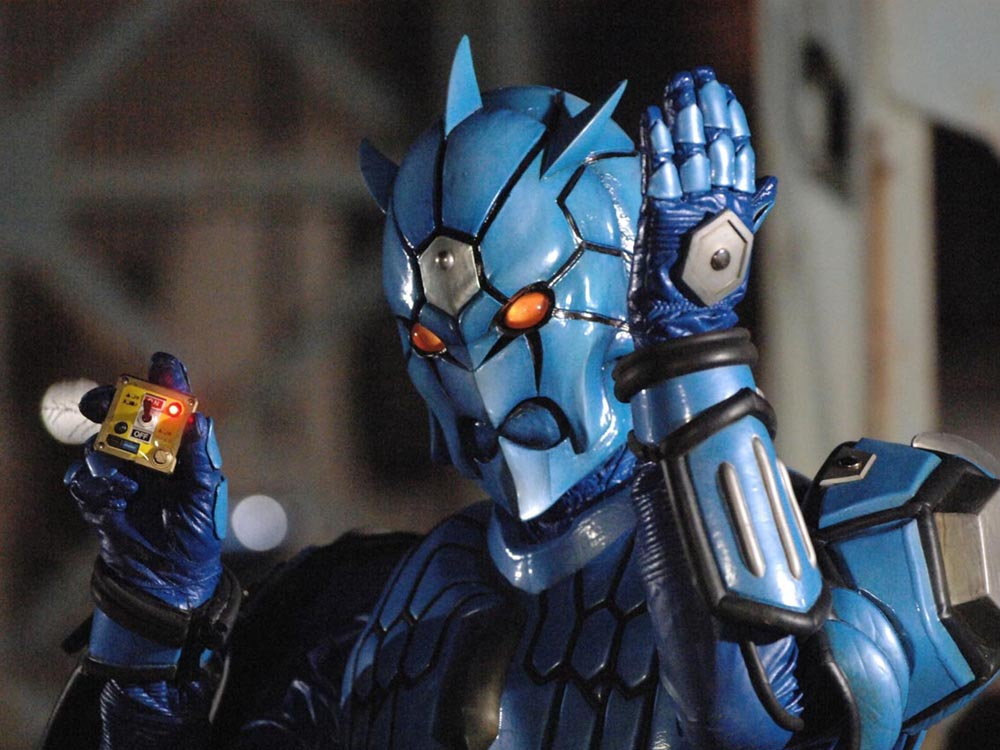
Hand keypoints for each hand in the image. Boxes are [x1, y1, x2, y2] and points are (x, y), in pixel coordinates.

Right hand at [66, 352, 225, 609]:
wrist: (170, 576)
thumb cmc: (196, 532)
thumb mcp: (206, 494)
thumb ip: (201, 457)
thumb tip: (200, 420)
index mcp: (176, 447)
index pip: (169, 405)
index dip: (165, 379)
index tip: (162, 359)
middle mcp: (145, 454)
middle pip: (119, 414)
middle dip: (108, 402)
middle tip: (102, 402)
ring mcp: (119, 474)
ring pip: (97, 445)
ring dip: (106, 458)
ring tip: (128, 485)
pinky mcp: (98, 498)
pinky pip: (81, 479)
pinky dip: (95, 487)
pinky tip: (116, 502)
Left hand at [628, 67, 777, 345]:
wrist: (684, 320)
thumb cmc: (707, 289)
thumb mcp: (737, 248)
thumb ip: (750, 210)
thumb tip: (768, 184)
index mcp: (739, 208)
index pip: (738, 153)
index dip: (730, 119)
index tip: (721, 92)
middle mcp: (718, 204)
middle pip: (714, 145)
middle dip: (705, 108)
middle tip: (696, 80)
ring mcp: (690, 208)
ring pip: (689, 151)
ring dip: (682, 117)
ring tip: (676, 90)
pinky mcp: (662, 216)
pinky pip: (659, 171)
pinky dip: (655, 143)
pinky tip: (651, 118)